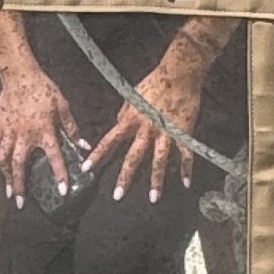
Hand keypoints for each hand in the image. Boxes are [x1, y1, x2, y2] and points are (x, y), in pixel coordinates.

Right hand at [0, 61, 83, 208]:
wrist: (20, 75)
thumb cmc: (44, 89)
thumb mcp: (63, 106)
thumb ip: (72, 128)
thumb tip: (83, 145)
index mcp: (44, 130)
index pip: (54, 157)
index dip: (60, 174)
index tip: (62, 191)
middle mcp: (25, 135)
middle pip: (19, 164)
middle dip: (18, 184)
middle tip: (19, 201)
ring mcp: (9, 131)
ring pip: (3, 158)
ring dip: (5, 175)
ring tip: (7, 190)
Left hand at [81, 51, 207, 203]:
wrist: (178, 75)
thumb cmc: (153, 82)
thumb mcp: (131, 96)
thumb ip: (123, 113)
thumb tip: (117, 124)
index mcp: (130, 120)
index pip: (110, 140)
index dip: (97, 155)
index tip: (86, 168)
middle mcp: (145, 129)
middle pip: (133, 157)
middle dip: (124, 178)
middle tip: (117, 196)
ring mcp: (165, 133)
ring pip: (158, 161)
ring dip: (156, 181)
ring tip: (153, 198)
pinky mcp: (183, 133)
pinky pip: (185, 155)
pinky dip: (186, 169)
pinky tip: (186, 183)